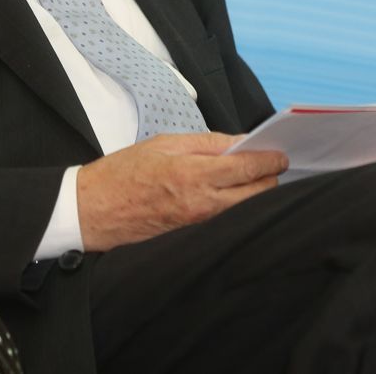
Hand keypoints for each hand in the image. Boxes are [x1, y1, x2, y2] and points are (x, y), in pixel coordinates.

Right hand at [74, 132, 287, 251]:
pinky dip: (239, 201)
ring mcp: (200, 221)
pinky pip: (227, 215)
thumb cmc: (122, 174)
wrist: (95, 211)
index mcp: (194, 175)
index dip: (270, 159)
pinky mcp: (194, 231)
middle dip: (269, 176)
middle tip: (273, 161)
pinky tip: (237, 188)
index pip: (248, 169)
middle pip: (256, 193)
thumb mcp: (163, 144)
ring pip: (245, 206)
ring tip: (256, 172)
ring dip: (256, 190)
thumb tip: (237, 143)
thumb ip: (205, 143)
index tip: (281, 152)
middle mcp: (202, 203)